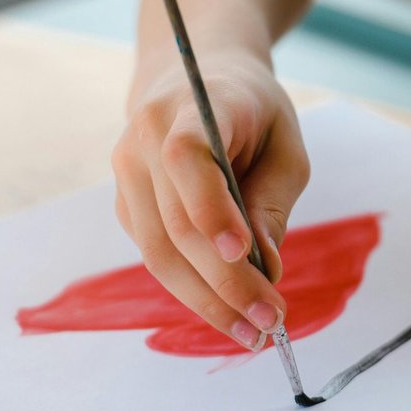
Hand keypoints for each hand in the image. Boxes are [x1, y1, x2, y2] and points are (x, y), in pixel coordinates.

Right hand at [112, 51, 309, 349]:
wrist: (193, 78)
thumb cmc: (252, 112)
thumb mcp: (285, 145)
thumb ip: (273, 203)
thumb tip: (267, 269)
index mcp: (192, 106)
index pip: (187, 157)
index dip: (210, 207)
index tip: (245, 254)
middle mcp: (145, 136)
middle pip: (177, 222)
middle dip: (226, 282)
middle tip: (271, 321)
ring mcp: (126, 171)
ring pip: (158, 251)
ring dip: (206, 300)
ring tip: (251, 332)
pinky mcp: (125, 204)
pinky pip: (155, 256)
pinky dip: (191, 289)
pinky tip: (227, 310)